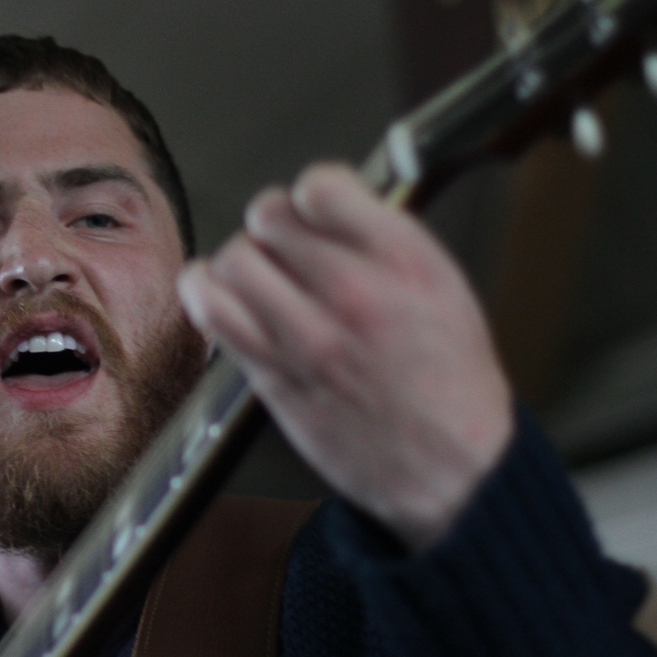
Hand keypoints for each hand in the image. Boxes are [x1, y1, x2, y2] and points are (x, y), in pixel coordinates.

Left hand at [177, 163, 512, 549]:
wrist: (453, 469)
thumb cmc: (450, 380)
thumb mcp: (443, 285)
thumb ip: (382, 238)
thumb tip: (324, 207)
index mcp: (404, 261)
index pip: (322, 187)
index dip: (310, 194)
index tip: (311, 209)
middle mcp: (354, 292)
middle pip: (268, 217)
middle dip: (271, 225)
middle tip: (281, 244)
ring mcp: (309, 337)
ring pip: (233, 260)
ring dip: (239, 260)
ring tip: (255, 273)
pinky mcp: (272, 375)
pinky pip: (212, 310)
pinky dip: (203, 291)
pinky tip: (216, 292)